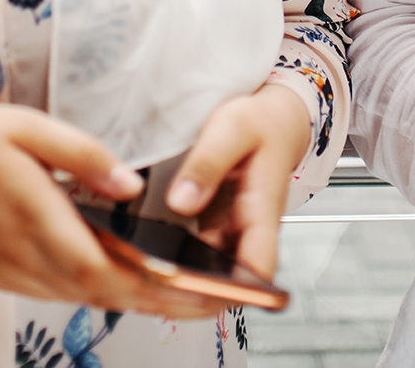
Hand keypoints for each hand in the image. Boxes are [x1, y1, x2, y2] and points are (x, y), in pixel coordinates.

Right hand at [0, 104, 225, 318]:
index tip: (193, 290)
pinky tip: (122, 284)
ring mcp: (8, 271)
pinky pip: (55, 293)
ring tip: (182, 296)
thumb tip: (132, 186)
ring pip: (78, 297)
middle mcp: (21, 254)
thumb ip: (85, 157)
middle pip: (98, 292)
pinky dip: (93, 292)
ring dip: (130, 300)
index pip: (99, 267)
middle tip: (209, 302)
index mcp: (32, 213)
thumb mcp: (28, 127)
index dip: (148, 285)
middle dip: (158, 302)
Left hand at [164, 84, 311, 278]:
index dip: (230, 289)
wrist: (274, 119)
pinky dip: (174, 262)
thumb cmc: (260, 123)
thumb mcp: (231, 129)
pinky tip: (145, 257)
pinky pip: (196, 257)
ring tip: (140, 276)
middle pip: (229, 283)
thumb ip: (206, 164)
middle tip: (150, 289)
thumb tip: (181, 202)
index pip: (257, 268)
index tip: (193, 293)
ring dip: (181, 282)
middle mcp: (249, 231)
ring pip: (210, 274)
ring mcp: (231, 234)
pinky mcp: (216, 230)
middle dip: (193, 294)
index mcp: (262, 210)